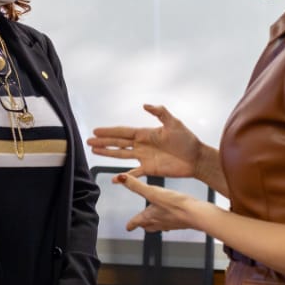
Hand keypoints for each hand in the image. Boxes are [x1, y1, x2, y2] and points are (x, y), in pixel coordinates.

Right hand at [88, 104, 204, 178]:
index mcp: (145, 133)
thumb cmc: (187, 140)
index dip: (109, 131)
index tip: (96, 131)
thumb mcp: (174, 123)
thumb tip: (145, 105)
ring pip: (121, 155)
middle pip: (118, 143)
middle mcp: (142, 145)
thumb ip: (160, 113)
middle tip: (88, 141)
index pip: (123, 132)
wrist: (196, 158)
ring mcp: (144, 157)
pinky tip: (114, 179)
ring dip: (108, 153)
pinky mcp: (150, 169)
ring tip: (94, 151)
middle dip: (103, 142)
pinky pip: (133, 173)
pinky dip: (124, 177)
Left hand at [115, 173, 202, 233]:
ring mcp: (171, 223)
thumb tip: (120, 178)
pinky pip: (173, 223)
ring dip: (156, 224)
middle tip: (140, 225)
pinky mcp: (182, 222)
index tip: (127, 228)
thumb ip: (136, 185)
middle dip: (143, 225)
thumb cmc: (175, 205)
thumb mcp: (153, 192)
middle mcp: (159, 222)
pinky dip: (170, 220)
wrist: (196, 214)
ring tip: (156, 221)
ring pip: (160, 226)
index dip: (131, 224)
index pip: (137, 222)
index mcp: (150, 216)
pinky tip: (175, 216)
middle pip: (148, 226)